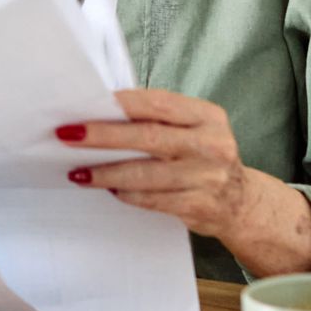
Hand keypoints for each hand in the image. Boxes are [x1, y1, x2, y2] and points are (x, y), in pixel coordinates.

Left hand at [55, 89, 251, 238]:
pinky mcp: (198, 206)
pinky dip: (126, 194)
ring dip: (106, 172)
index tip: (85, 104)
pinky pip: (152, 200)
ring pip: (146, 174)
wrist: (241, 203)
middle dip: (103, 135)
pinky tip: (107, 188)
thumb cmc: (204, 157)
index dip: (120, 104)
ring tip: (78, 171)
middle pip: (148, 137)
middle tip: (68, 135)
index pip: (158, 103)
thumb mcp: (194, 129)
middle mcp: (212, 145)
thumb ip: (158, 120)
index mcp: (207, 116)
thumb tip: (100, 113)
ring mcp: (207, 178)